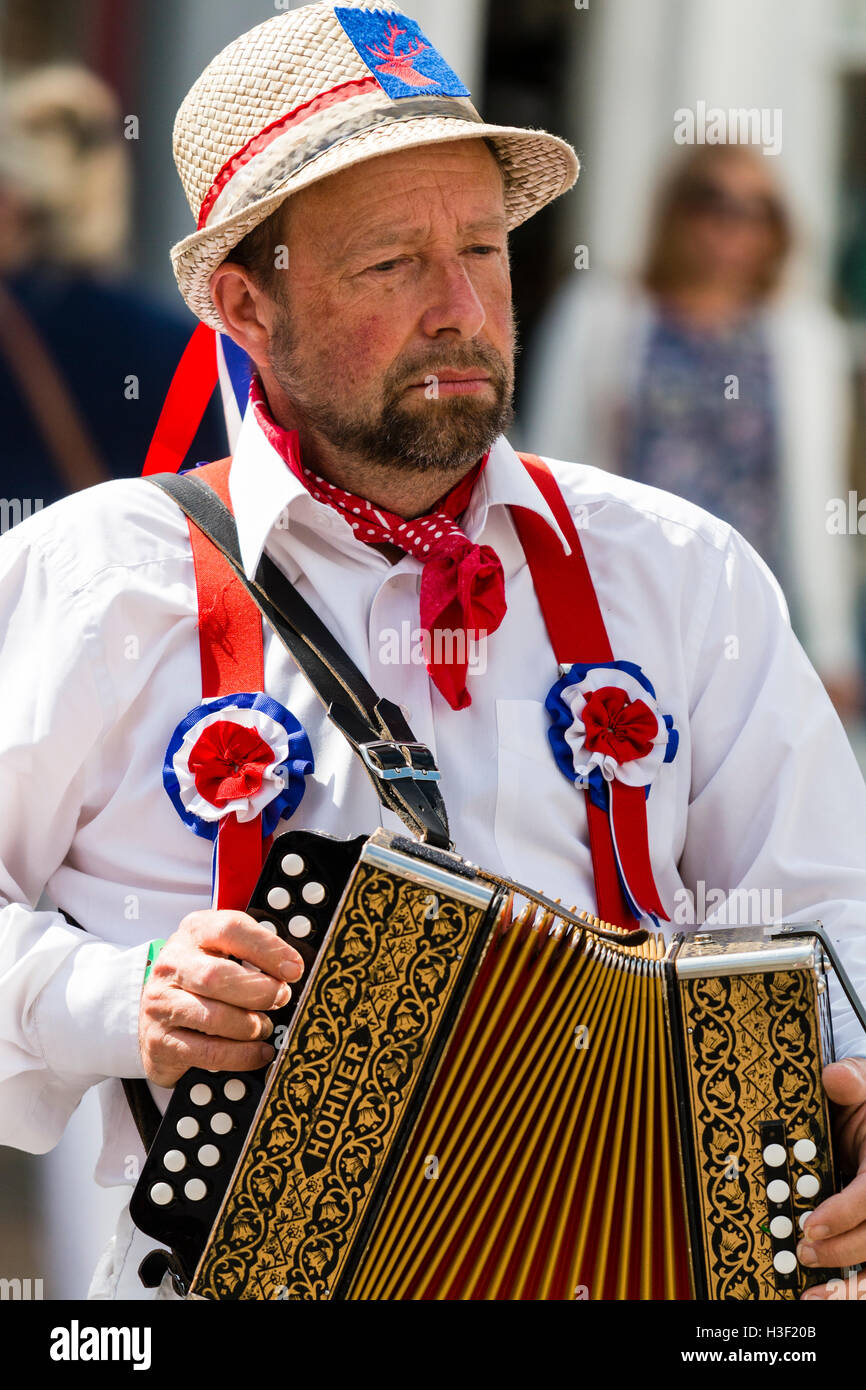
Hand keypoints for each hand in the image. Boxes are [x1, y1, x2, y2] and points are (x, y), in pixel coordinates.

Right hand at [139, 909, 303, 1087]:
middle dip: (260, 992)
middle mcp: (172, 964)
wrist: (157, 1014)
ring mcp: (161, 1003)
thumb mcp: (223, 952)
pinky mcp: (161, 1041)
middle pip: (218, 976)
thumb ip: (254, 952)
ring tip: (265, 1027)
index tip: (294, 968)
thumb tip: (293, 969)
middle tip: (281, 999)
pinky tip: (259, 1052)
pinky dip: (242, 1055)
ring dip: (251, 1026)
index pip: (230, 929)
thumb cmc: (202, 980)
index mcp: (194, 932)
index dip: (267, 948)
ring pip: (214, 1017)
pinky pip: (209, 1052)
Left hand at [799, 1057, 865, 1299]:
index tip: (810, 1223)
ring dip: (847, 1278)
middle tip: (801, 1248)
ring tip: (810, 1290)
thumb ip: (852, 1081)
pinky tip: (822, 1297)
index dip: (844, 1213)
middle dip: (840, 1248)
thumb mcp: (865, 1081)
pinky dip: (850, 1287)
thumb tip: (836, 1078)